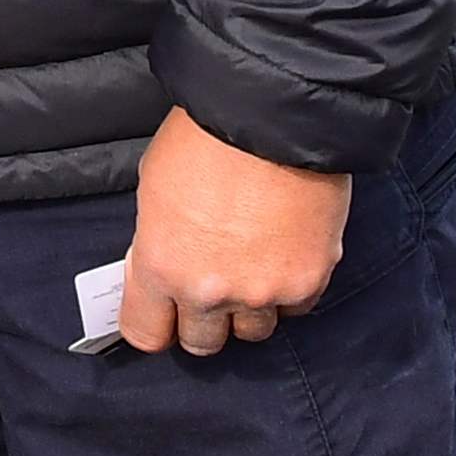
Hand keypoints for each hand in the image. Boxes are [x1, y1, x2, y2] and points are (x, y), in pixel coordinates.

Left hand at [118, 108, 350, 354]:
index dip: (155, 323)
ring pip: (254, 332)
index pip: (147, 334)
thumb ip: (157, 242)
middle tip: (211, 285)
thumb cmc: (208, 137)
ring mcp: (262, 291)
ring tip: (253, 264)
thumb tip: (160, 268)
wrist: (275, 113)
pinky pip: (295, 307)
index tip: (163, 313)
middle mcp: (210, 290)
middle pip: (203, 342)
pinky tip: (285, 251)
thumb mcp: (155, 188)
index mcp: (162, 266)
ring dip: (250, 307)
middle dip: (204, 319)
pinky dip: (290, 288)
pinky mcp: (308, 281)